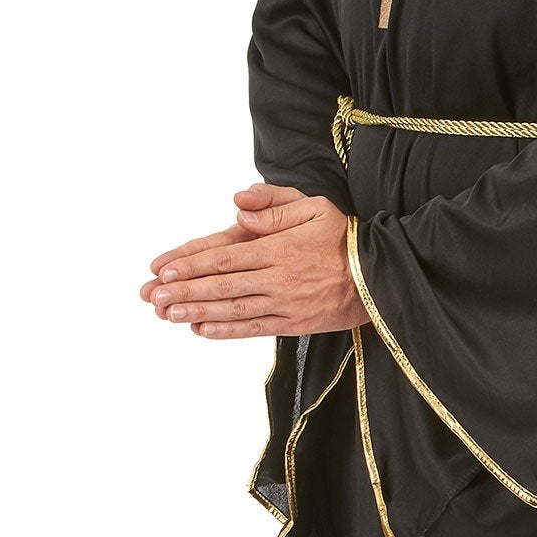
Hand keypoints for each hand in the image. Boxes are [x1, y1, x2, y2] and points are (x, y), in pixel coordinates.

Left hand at [139, 183, 367, 338]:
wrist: (382, 276)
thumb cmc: (344, 237)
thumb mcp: (315, 207)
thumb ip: (275, 205)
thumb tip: (239, 206)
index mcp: (279, 248)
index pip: (226, 256)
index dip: (192, 264)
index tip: (164, 270)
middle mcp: (278, 278)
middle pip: (222, 285)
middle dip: (185, 291)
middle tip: (153, 296)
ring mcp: (285, 304)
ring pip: (233, 309)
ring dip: (198, 312)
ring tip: (168, 314)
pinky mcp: (294, 324)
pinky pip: (254, 329)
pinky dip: (226, 331)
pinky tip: (202, 330)